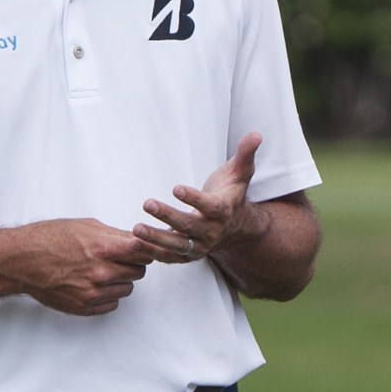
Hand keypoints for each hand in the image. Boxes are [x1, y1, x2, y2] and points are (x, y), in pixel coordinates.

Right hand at [2, 217, 154, 315]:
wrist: (21, 260)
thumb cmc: (50, 238)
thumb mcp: (85, 226)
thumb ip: (115, 235)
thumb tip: (139, 239)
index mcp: (104, 248)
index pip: (144, 252)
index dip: (145, 249)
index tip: (141, 249)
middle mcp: (101, 273)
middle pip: (139, 272)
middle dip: (131, 264)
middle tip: (116, 259)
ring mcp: (93, 293)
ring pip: (127, 289)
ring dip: (120, 281)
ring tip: (101, 270)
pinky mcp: (85, 307)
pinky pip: (113, 304)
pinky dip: (108, 295)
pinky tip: (93, 284)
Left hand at [137, 134, 265, 264]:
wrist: (235, 228)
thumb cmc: (231, 194)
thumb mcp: (240, 173)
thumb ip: (245, 154)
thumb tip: (256, 134)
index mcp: (224, 211)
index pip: (210, 206)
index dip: (194, 199)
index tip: (176, 188)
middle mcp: (212, 232)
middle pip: (189, 226)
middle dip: (168, 216)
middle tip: (148, 204)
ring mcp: (200, 246)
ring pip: (177, 246)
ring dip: (156, 239)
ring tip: (137, 228)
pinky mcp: (187, 255)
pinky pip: (169, 257)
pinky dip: (152, 252)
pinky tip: (134, 243)